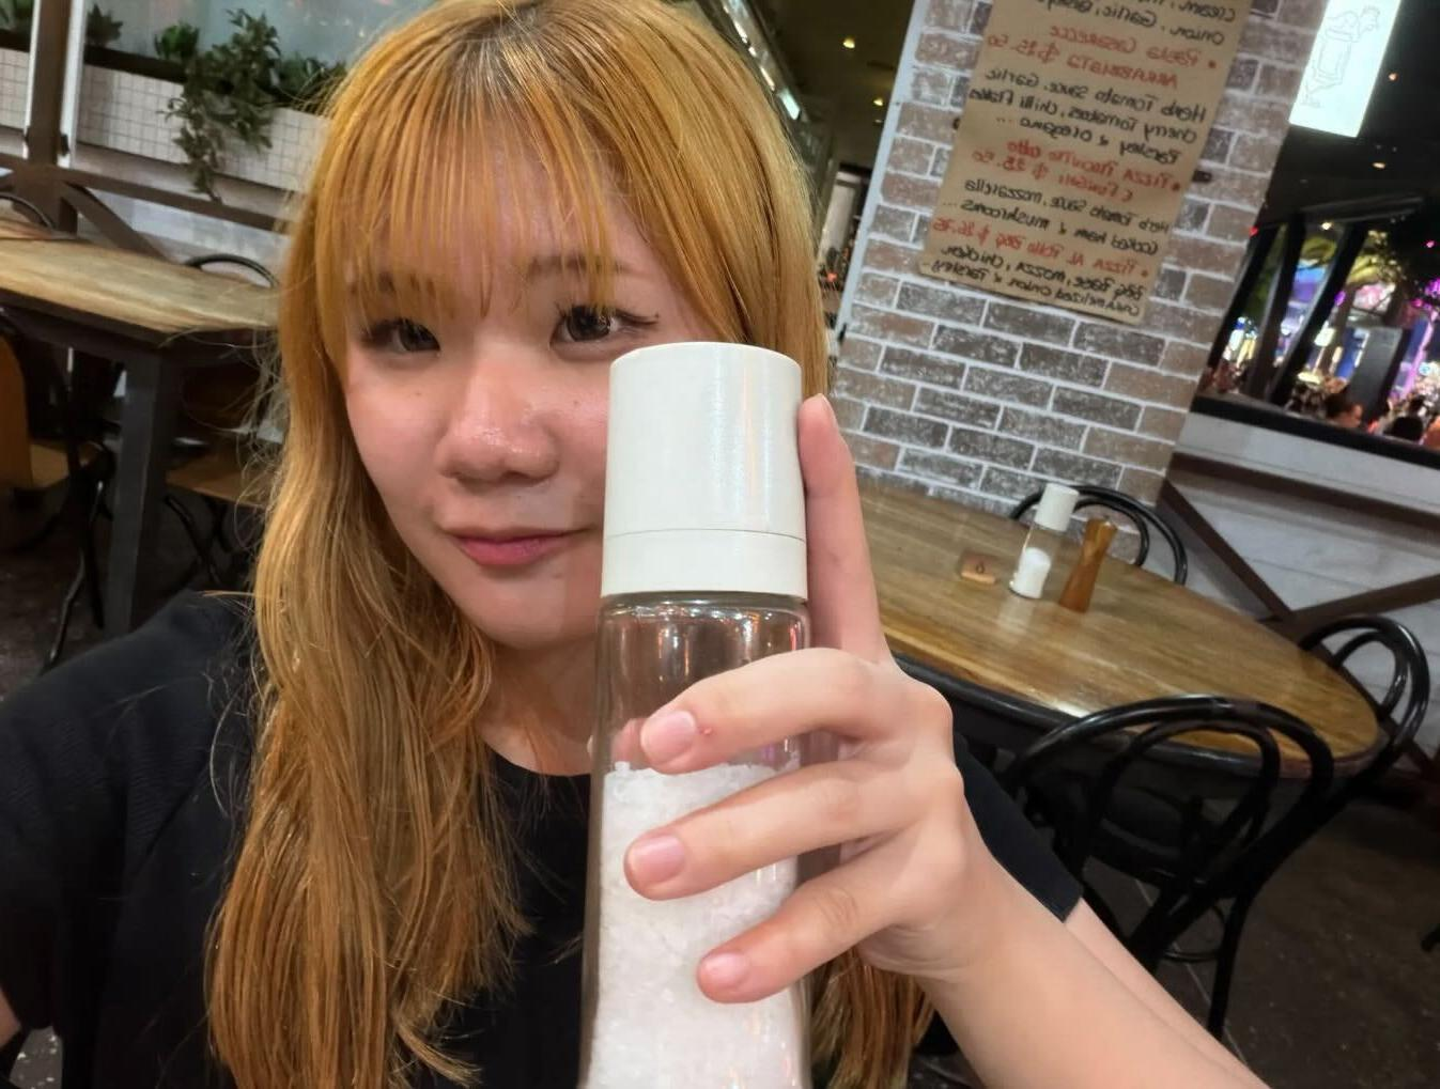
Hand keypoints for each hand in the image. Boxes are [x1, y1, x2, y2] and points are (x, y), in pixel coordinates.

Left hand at [619, 395, 1005, 1002]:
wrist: (952, 915)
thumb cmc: (851, 814)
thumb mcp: (810, 750)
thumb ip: (753, 722)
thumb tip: (632, 717)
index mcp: (864, 668)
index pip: (848, 561)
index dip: (829, 487)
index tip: (802, 411)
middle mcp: (903, 714)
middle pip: (829, 683)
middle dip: (740, 708)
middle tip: (655, 744)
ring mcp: (924, 794)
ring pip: (826, 805)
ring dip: (730, 840)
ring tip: (648, 872)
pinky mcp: (932, 876)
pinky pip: (845, 908)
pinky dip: (774, 944)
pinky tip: (716, 968)